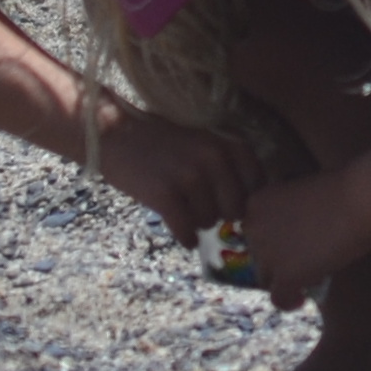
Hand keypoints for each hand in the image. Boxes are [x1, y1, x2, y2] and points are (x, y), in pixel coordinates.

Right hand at [87, 109, 256, 244]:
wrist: (114, 133)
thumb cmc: (160, 140)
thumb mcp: (203, 142)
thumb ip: (227, 166)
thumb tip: (248, 205)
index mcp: (227, 145)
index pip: (257, 185)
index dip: (244, 198)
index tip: (230, 202)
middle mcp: (214, 159)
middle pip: (235, 210)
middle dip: (220, 214)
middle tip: (202, 208)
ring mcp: (190, 177)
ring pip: (209, 222)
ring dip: (198, 223)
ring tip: (183, 210)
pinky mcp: (166, 195)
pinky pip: (186, 230)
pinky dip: (186, 237)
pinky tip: (182, 234)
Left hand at [241, 173, 357, 311]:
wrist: (358, 202)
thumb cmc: (342, 190)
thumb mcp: (302, 195)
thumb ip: (289, 215)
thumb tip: (293, 239)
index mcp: (257, 203)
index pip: (257, 232)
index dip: (276, 239)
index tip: (297, 242)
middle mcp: (254, 228)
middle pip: (259, 255)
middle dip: (279, 259)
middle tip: (307, 259)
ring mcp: (267, 254)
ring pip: (266, 277)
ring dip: (284, 278)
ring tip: (311, 275)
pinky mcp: (285, 276)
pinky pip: (279, 298)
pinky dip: (289, 301)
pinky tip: (302, 300)